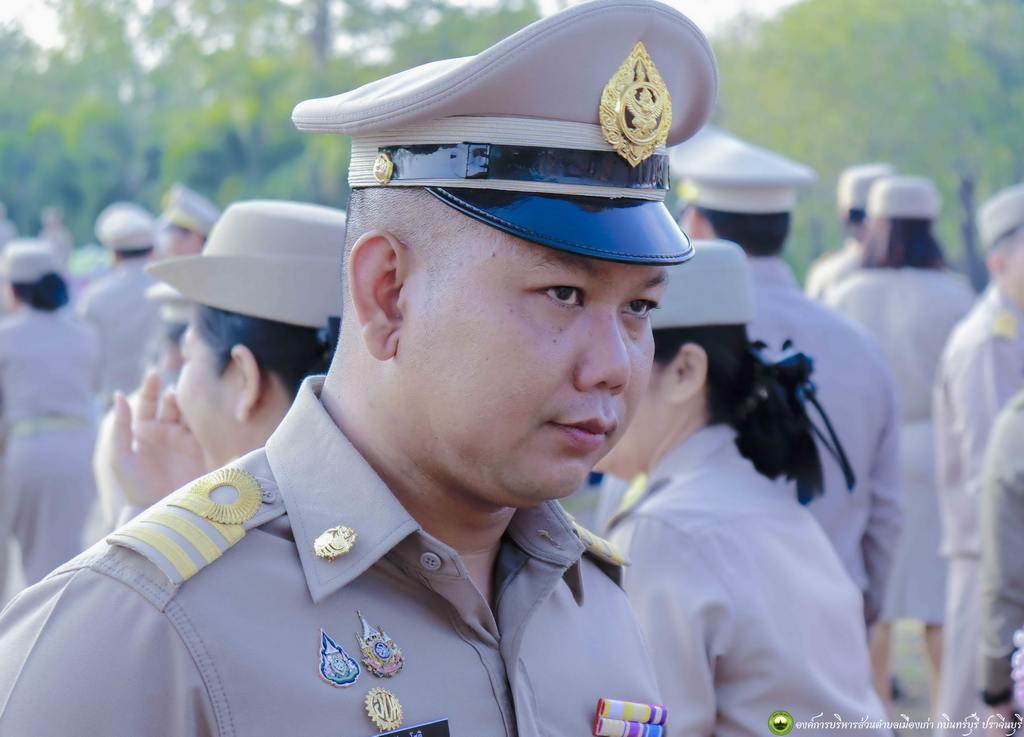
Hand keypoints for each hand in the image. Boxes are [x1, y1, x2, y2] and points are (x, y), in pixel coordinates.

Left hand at [111, 371, 206, 507]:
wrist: (159, 509)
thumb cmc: (135, 486)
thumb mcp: (120, 457)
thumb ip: (120, 427)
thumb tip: (120, 395)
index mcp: (143, 434)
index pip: (146, 406)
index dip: (149, 389)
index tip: (153, 374)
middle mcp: (162, 435)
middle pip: (165, 407)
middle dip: (165, 394)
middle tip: (165, 383)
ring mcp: (180, 442)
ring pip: (182, 416)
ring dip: (178, 405)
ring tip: (173, 398)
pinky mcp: (196, 450)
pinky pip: (196, 430)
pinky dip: (194, 420)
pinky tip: (190, 414)